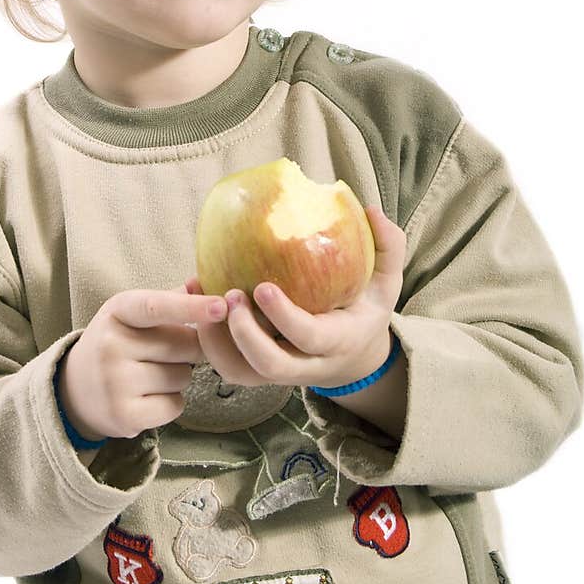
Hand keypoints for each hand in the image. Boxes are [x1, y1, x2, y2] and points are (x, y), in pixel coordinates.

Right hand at [57, 287, 228, 440]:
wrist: (75, 389)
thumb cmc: (118, 343)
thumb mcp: (132, 314)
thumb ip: (169, 299)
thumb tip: (202, 281)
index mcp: (117, 311)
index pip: (157, 306)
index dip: (191, 307)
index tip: (222, 307)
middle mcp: (111, 345)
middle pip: (184, 345)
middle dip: (189, 349)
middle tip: (162, 353)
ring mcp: (115, 382)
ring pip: (183, 376)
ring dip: (179, 376)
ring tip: (149, 375)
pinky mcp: (124, 415)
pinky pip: (175, 405)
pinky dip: (171, 402)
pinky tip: (148, 397)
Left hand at [184, 206, 406, 390]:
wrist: (354, 357)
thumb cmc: (364, 309)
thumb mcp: (387, 281)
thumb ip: (388, 246)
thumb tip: (371, 209)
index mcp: (339, 340)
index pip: (309, 337)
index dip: (284, 316)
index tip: (262, 286)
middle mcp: (307, 365)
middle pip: (269, 366)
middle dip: (244, 334)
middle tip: (229, 295)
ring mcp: (279, 373)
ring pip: (240, 372)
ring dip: (215, 341)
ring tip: (201, 297)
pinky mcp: (256, 372)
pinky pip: (227, 367)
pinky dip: (206, 341)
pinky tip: (195, 299)